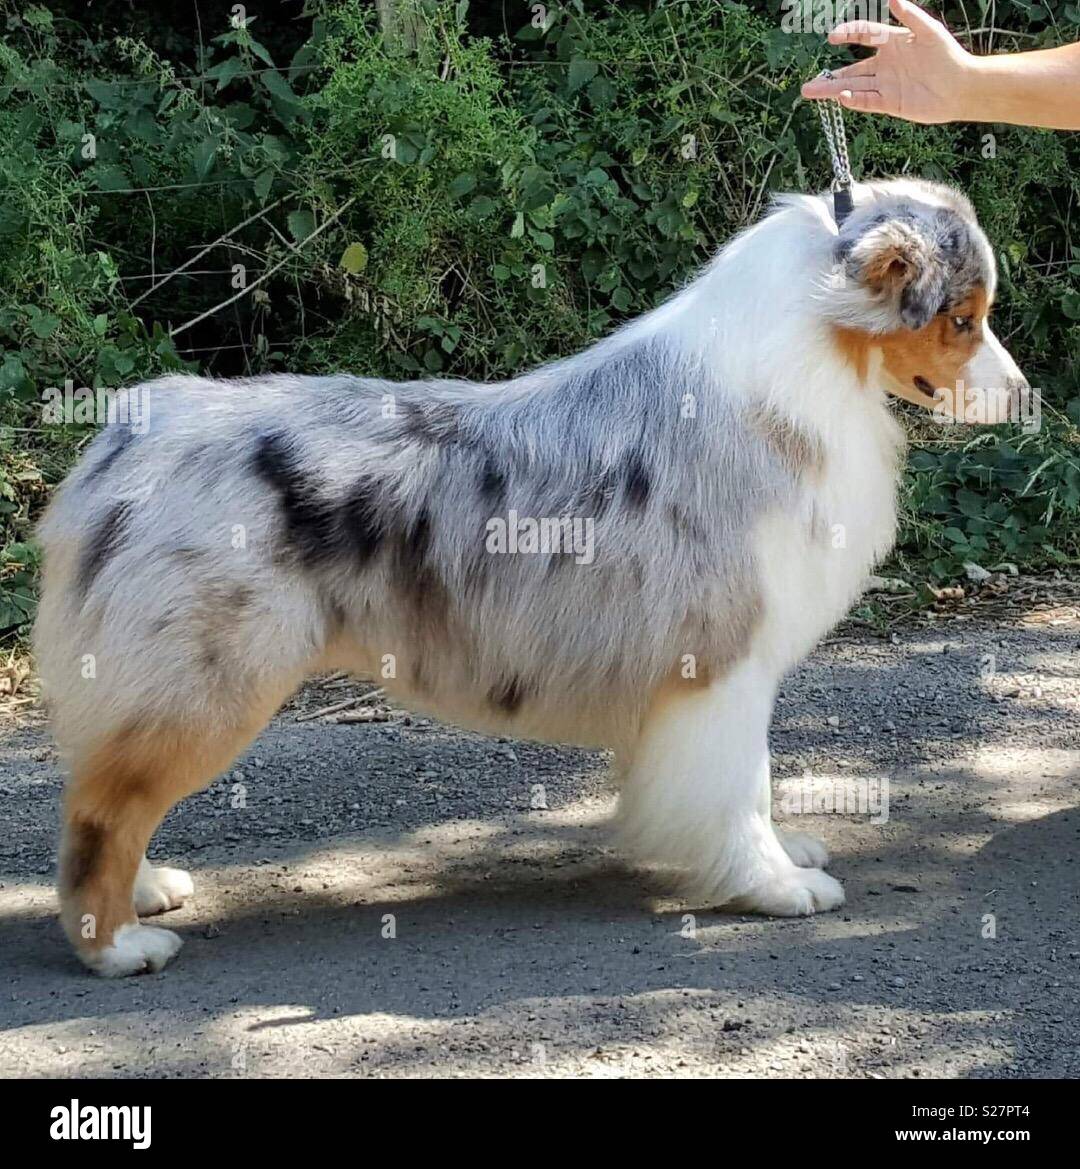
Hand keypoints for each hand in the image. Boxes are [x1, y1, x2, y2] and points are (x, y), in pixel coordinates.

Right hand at [800, 0, 976, 124]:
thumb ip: (910, 15)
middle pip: (850, 69)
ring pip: (853, 87)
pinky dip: (855, 100)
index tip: (833, 37)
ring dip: (832, 91)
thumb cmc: (948, 55)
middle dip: (829, 76)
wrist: (960, 87)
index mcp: (892, 42)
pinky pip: (868, 101)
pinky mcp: (890, 103)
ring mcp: (885, 85)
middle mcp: (884, 64)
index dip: (848, 33)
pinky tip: (841, 98)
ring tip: (810, 93)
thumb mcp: (930, 31)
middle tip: (807, 84)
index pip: (864, 34)